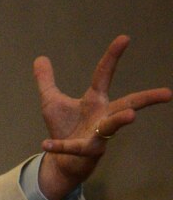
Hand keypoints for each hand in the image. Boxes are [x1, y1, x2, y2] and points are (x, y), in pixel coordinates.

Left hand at [33, 35, 170, 199]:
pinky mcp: (87, 151)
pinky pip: (75, 147)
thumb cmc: (64, 129)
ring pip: (113, 126)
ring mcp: (98, 134)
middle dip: (147, 98)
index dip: (112, 56)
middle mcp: (103, 116)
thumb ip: (46, 82)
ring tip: (131, 117)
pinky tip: (45, 144)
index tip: (124, 38)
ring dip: (120, 120)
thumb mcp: (51, 102)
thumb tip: (40, 58)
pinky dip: (60, 146)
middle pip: (129, 103)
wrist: (62, 161)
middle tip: (168, 93)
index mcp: (95, 100)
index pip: (104, 74)